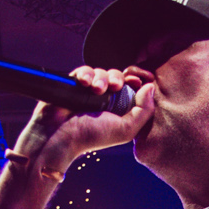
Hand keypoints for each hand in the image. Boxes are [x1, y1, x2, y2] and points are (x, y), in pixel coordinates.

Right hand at [16, 70, 156, 179]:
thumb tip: (150, 87)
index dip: (134, 81)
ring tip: (96, 90)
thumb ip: (143, 110)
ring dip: (101, 77)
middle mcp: (104, 99)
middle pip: (116, 76)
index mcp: (119, 109)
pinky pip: (83, 71)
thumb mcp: (125, 129)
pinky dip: (86, 73)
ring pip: (100, 72)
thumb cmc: (91, 137)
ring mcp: (88, 92)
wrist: (58, 137)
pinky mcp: (73, 85)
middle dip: (117, 78)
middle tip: (114, 87)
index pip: (131, 88)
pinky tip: (84, 83)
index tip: (134, 81)